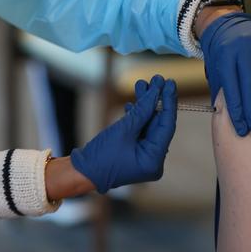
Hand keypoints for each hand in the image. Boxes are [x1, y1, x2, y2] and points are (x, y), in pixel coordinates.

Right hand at [70, 75, 177, 193]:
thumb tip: (156, 91)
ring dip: (144, 106)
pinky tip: (132, 104)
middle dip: (155, 101)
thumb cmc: (101, 155)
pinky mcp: (134, 153)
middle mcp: (153, 160)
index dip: (168, 102)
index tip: (169, 83)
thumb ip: (142, 110)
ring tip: (141, 84)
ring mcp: (144, 157)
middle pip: (158, 124)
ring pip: (148, 125)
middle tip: (156, 79)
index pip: (166, 126)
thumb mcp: (123, 130)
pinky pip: (140, 131)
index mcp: (154, 160)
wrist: (81, 172)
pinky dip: (137, 117)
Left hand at [200, 13, 250, 136]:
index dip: (236, 110)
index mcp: (224, 55)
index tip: (242, 129)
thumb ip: (221, 87)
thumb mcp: (216, 68)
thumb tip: (224, 117)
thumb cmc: (223, 55)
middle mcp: (241, 45)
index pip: (231, 87)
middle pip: (249, 81)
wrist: (226, 24)